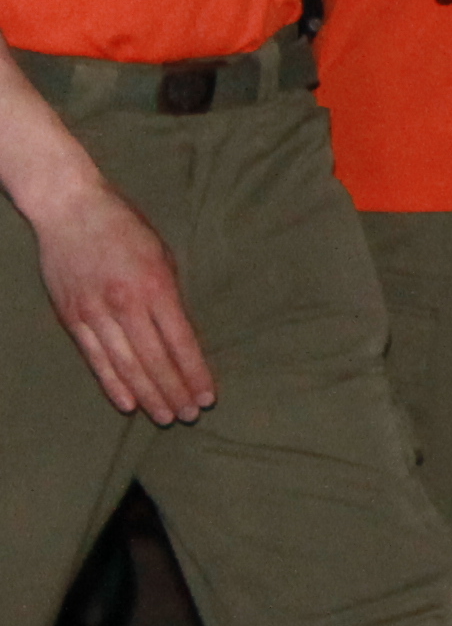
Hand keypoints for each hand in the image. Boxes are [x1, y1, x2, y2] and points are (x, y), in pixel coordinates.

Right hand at [29, 175, 211, 423]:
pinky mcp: (72, 317)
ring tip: (166, 417)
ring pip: (125, 366)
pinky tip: (128, 403)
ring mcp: (95, 313)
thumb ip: (170, 296)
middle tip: (190, 417)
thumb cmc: (126, 227)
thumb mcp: (162, 254)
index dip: (195, 373)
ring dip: (148, 395)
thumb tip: (182, 335)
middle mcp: (125, 304)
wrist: (70, 209)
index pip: (181, 342)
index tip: (208, 397)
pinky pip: (95, 358)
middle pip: (155, 360)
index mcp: (155, 286)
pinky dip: (113, 383)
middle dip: (174, 391)